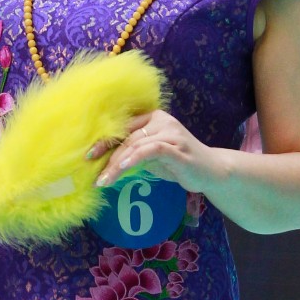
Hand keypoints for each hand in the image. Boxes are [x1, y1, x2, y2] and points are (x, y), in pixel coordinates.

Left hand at [91, 110, 219, 192]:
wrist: (212, 171)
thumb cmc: (179, 164)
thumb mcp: (152, 157)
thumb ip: (133, 154)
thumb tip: (104, 162)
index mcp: (153, 118)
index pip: (124, 128)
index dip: (104, 141)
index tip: (88, 156)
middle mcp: (162, 121)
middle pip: (127, 137)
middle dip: (108, 157)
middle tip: (95, 176)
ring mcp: (171, 133)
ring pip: (136, 144)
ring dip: (117, 164)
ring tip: (104, 181)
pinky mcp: (178, 148)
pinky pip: (152, 150)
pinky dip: (135, 158)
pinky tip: (122, 169)